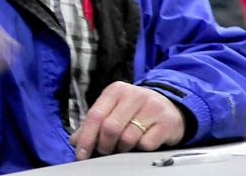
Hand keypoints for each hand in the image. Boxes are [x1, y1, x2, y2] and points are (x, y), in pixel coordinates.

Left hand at [70, 81, 185, 159]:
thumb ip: (94, 124)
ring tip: (123, 146)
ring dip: (122, 149)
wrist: (169, 106)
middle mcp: (133, 95)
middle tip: (105, 151)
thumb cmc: (136, 110)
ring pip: (128, 138)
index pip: (95, 115)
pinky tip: (141, 142)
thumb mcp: (114, 110)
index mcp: (115, 91)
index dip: (86, 138)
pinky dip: (140, 149)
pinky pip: (146, 144)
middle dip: (104, 145)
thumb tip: (76, 141)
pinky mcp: (166, 122)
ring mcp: (152, 107)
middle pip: (110, 128)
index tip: (81, 154)